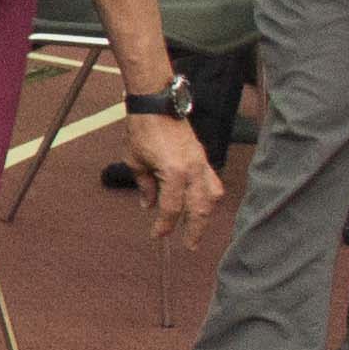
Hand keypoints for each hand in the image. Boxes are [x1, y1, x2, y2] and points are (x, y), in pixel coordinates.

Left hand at [116, 110, 225, 238]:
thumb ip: (145, 186)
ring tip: (197, 229)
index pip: (171, 208)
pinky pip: (213, 182)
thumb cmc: (142, 130)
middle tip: (189, 246)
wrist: (156, 103)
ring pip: (212, 196)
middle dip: (194, 229)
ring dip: (206, 214)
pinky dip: (209, 197)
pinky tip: (202, 205)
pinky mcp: (203, 157)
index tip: (157, 235)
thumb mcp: (135, 162)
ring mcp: (202, 162)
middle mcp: (193, 169)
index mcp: (174, 173)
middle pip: (199, 208)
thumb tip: (149, 206)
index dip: (164, 225)